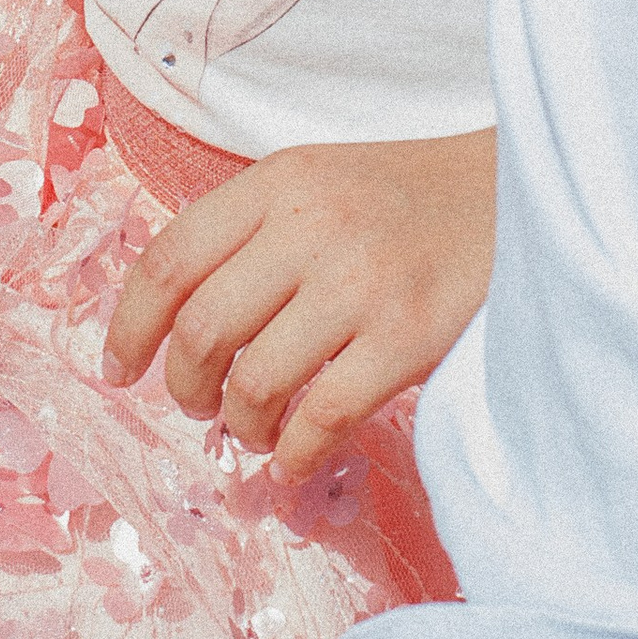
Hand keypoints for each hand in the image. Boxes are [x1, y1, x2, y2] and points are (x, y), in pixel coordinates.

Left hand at [103, 129, 494, 478]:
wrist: (519, 193)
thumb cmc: (403, 197)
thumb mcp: (316, 182)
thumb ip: (249, 235)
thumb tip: (173, 327)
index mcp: (279, 183)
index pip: (171, 259)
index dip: (129, 326)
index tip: (118, 369)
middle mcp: (312, 227)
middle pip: (202, 330)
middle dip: (183, 388)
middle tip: (198, 405)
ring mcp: (362, 283)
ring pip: (255, 382)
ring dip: (240, 425)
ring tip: (254, 427)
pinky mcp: (409, 337)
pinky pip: (322, 418)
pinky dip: (294, 454)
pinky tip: (295, 456)